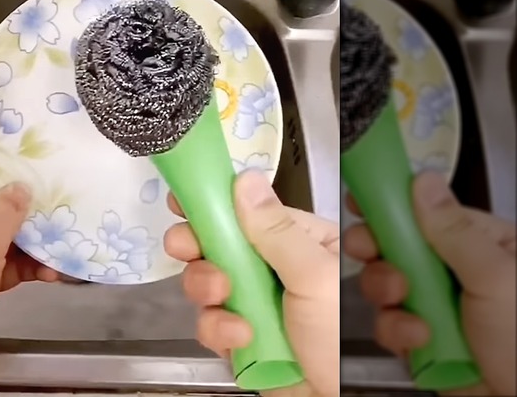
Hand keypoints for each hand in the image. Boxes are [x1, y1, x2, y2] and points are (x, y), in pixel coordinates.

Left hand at [0, 170, 59, 372]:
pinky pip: (6, 267)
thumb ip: (9, 209)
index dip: (18, 176)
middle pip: (2, 210)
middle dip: (34, 217)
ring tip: (63, 251)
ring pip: (8, 241)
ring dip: (36, 247)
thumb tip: (23, 187)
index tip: (49, 176)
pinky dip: (27, 269)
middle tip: (66, 216)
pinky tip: (50, 273)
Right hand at [163, 170, 339, 396]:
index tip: (184, 200)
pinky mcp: (241, 335)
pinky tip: (241, 338)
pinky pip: (211, 321)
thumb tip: (245, 182)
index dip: (217, 204)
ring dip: (209, 290)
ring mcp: (257, 303)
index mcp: (304, 244)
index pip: (252, 212)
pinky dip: (219, 330)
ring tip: (224, 299)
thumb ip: (276, 231)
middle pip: (222, 244)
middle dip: (202, 250)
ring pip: (210, 282)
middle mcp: (277, 270)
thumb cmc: (339, 342)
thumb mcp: (314, 277)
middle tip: (186, 249)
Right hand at [343, 172, 515, 395]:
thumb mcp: (495, 277)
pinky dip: (396, 330)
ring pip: (386, 283)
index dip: (393, 203)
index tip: (361, 198)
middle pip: (398, 244)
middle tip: (366, 250)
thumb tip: (423, 182)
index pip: (429, 211)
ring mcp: (436, 304)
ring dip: (387, 293)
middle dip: (379, 251)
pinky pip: (388, 322)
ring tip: (404, 302)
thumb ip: (453, 231)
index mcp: (483, 245)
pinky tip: (418, 338)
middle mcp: (455, 271)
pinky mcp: (420, 336)